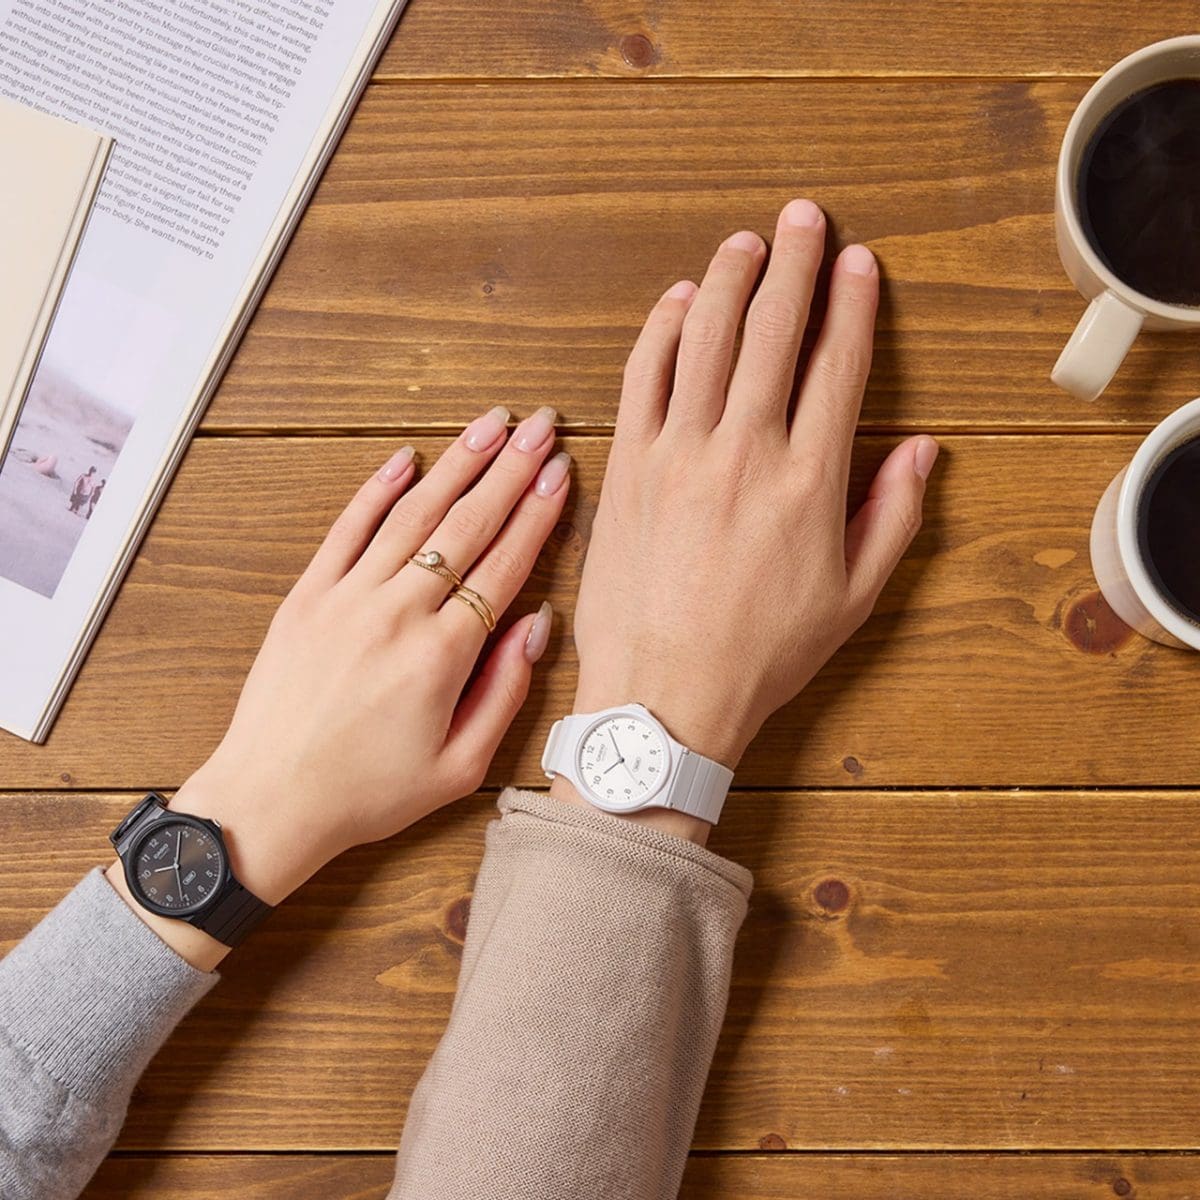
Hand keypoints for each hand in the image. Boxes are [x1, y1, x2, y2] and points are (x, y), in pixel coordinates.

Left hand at [111, 405, 569, 966]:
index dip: (538, 513)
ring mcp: (348, 597)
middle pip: (467, 524)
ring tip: (490, 424)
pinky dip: (378, 490)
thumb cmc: (368, 793)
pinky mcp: (308, 597)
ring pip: (414, 514)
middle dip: (511, 468)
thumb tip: (538, 626)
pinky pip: (347, 529)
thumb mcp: (460, 767)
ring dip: (456, 464)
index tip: (561, 472)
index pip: (505, 564)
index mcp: (444, 654)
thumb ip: (506, 692)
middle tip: (541, 425)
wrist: (270, 800)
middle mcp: (399, 611)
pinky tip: (407, 459)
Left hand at [558, 199, 936, 834]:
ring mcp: (679, 453)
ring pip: (704, 339)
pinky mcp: (629, 467)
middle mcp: (745, 450)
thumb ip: (892, 517)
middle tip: (802, 219)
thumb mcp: (853, 599)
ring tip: (744, 243)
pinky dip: (658, 331)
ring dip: (726, 280)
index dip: (851, 303)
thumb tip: (922, 451)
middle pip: (771, 331)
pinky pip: (642, 377)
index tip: (858, 262)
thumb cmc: (760, 655)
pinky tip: (674, 302)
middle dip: (793, 264)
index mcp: (809, 479)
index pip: (836, 364)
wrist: (662, 695)